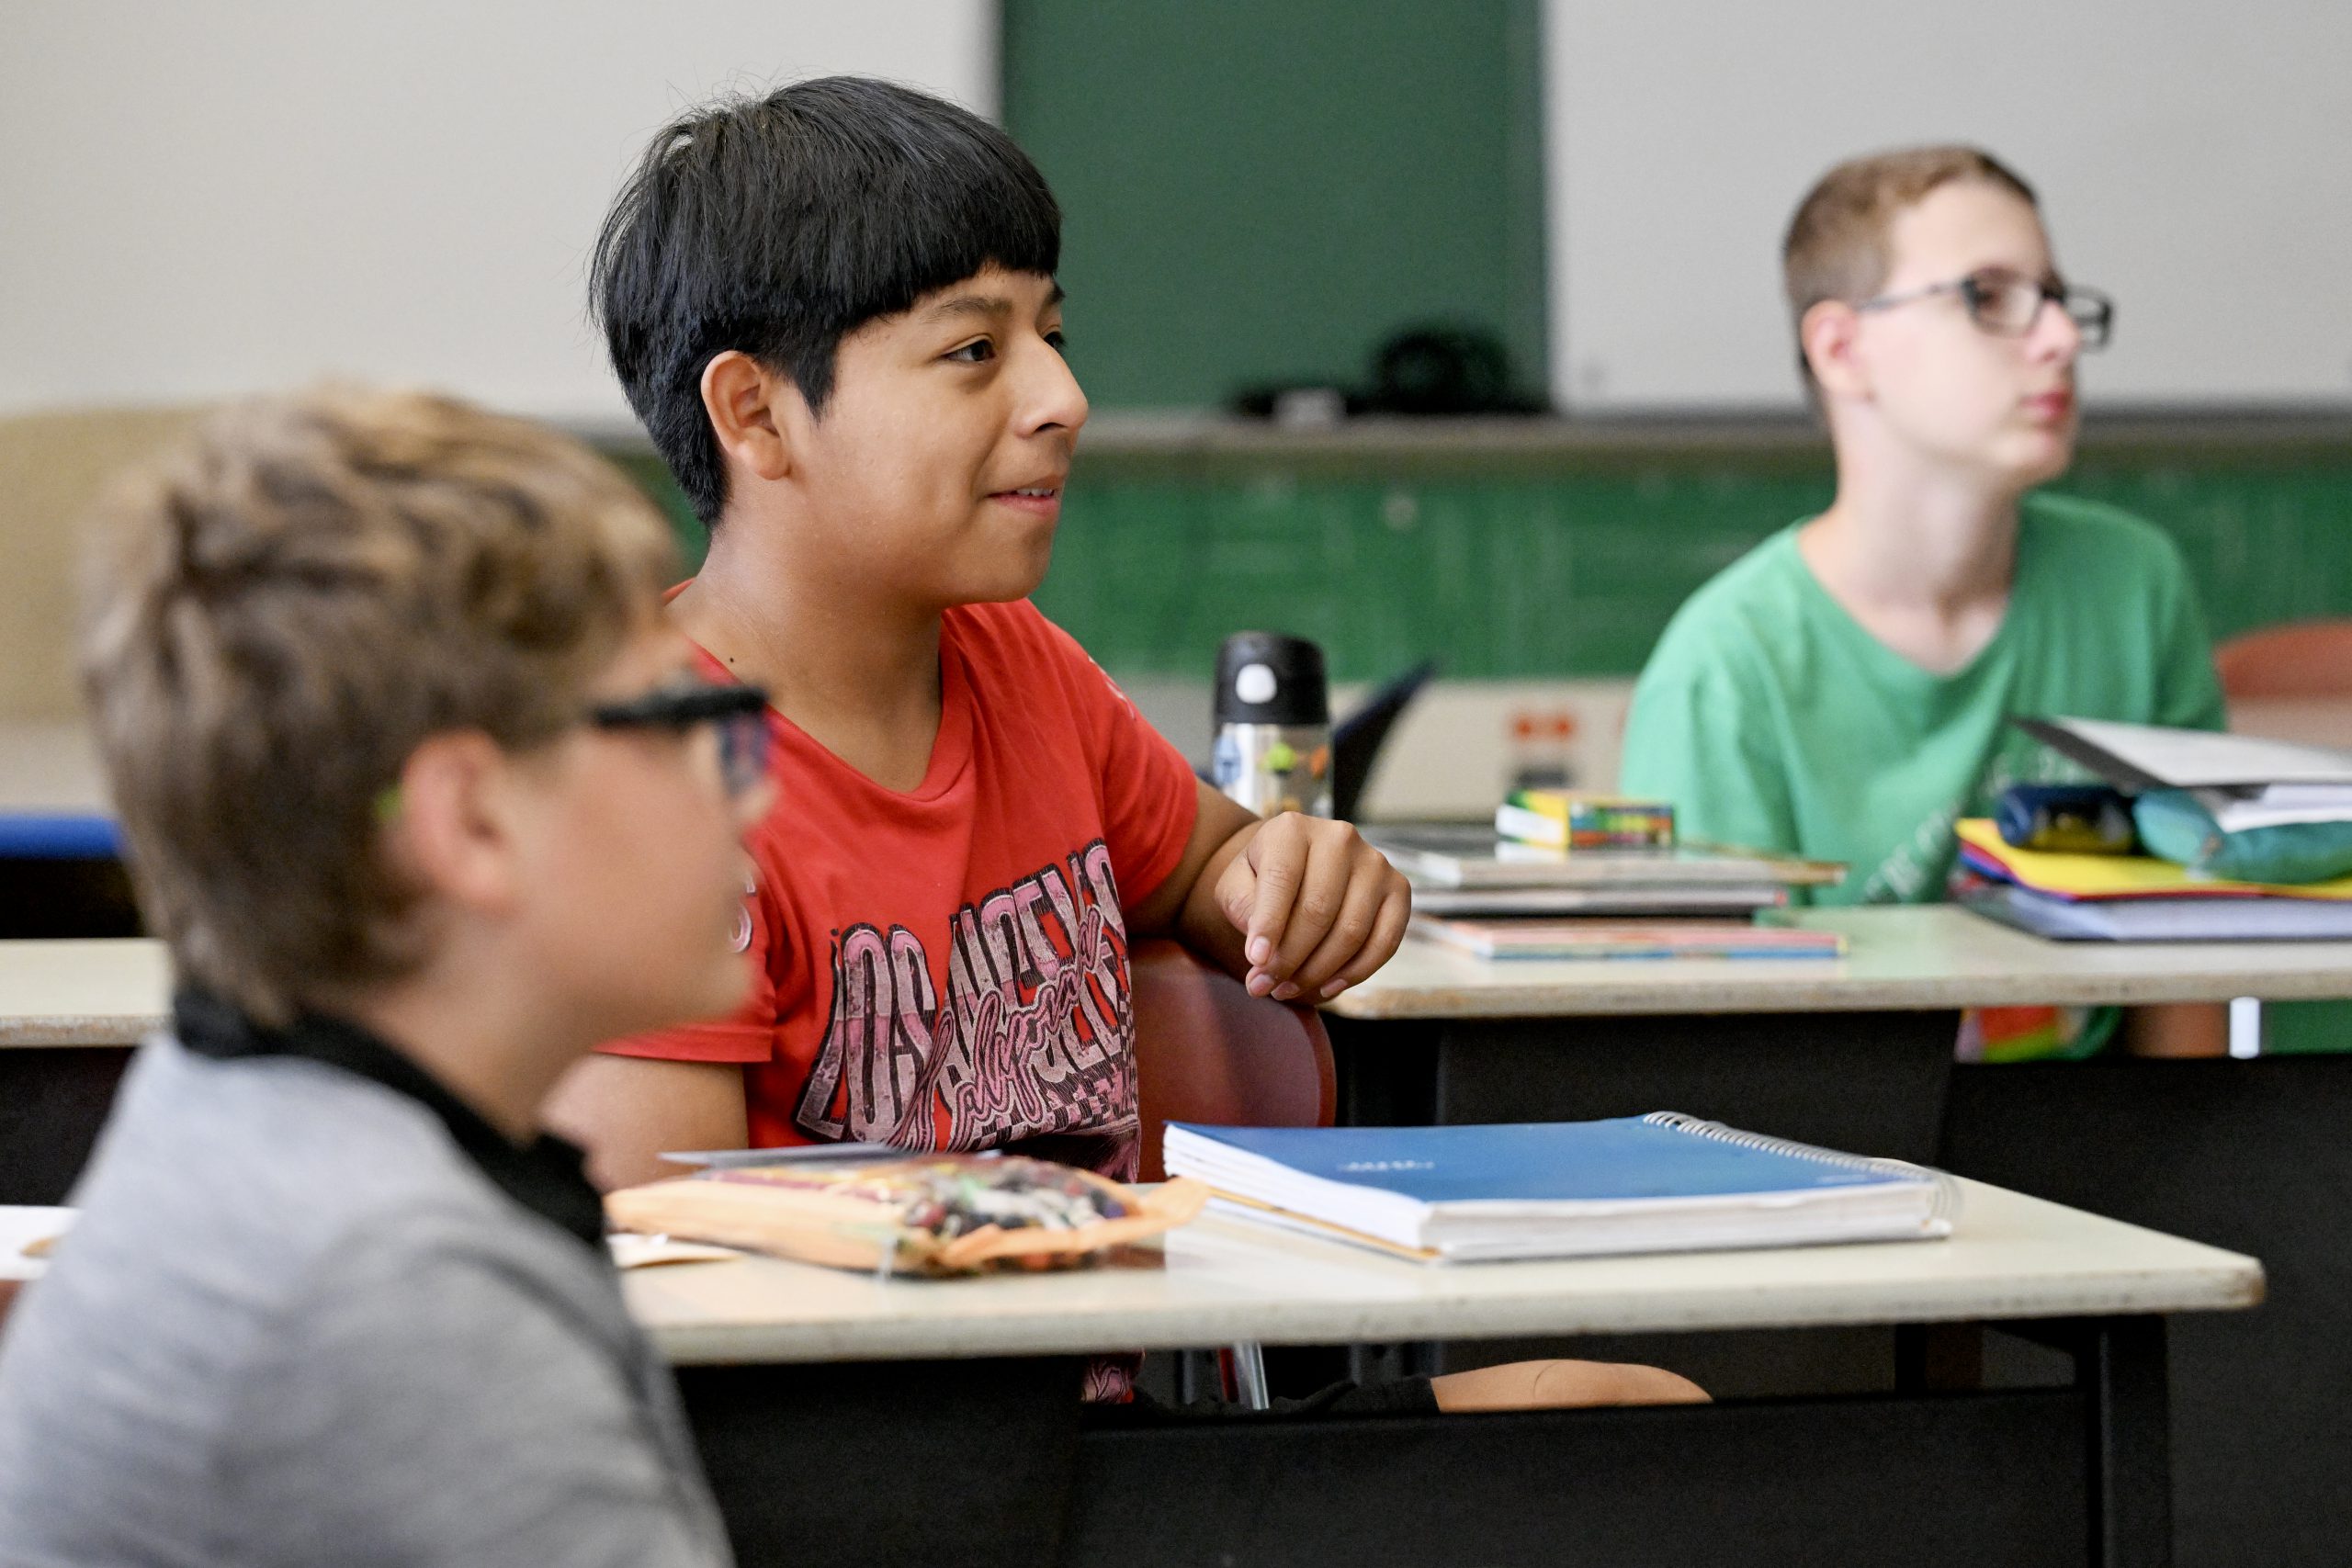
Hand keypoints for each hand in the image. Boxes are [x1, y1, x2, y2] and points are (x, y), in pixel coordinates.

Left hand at [1215, 813, 1410, 1001]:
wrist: (1296, 867)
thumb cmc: (1261, 880)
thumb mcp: (1236, 886)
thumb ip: (1243, 910)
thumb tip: (1263, 955)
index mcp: (1293, 829)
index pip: (1282, 879)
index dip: (1269, 924)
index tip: (1255, 961)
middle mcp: (1340, 837)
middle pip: (1318, 910)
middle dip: (1290, 958)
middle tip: (1265, 986)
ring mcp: (1375, 862)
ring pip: (1351, 931)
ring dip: (1317, 971)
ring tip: (1286, 989)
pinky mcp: (1398, 888)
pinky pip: (1385, 941)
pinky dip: (1355, 973)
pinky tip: (1326, 987)